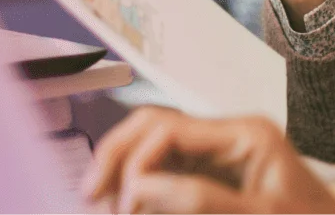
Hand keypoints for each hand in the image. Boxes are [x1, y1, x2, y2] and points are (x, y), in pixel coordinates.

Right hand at [81, 106, 334, 213]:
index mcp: (244, 134)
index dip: (135, 161)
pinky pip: (169, 176)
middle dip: (118, 157)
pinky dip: (146, 193)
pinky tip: (131, 209)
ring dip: (126, 175)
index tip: (122, 204)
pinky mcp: (217, 180)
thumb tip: (140, 188)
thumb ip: (201, 201)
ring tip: (105, 206)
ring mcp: (221, 156)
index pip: (170, 128)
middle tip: (90, 196)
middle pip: (155, 128)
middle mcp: (229, 137)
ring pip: (155, 152)